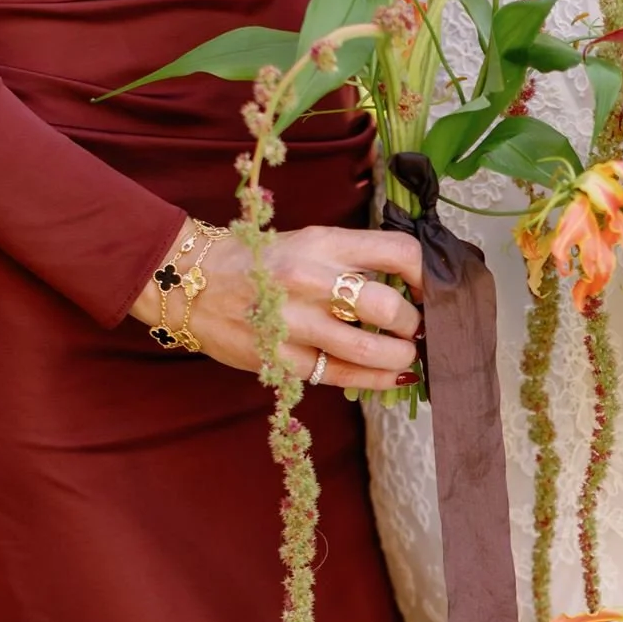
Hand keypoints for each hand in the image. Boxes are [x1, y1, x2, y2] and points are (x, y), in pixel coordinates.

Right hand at [131, 221, 423, 390]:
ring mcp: (293, 321)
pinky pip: (343, 375)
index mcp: (323, 243)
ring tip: (405, 355)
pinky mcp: (280, 359)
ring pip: (369, 348)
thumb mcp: (308, 241)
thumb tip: (414, 284)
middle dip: (413, 324)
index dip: (429, 277)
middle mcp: (309, 278)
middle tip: (414, 330)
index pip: (399, 252)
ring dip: (400, 357)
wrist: (189, 282)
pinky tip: (391, 377)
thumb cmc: (261, 262)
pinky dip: (377, 379)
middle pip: (388, 306)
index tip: (433, 291)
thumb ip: (356, 258)